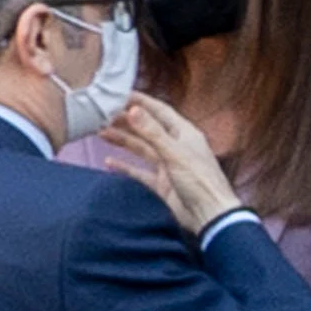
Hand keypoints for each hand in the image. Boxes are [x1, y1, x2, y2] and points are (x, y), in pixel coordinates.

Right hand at [105, 89, 243, 234]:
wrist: (211, 217)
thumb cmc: (200, 182)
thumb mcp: (175, 153)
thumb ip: (152, 132)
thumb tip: (132, 108)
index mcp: (185, 134)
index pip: (160, 111)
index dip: (140, 101)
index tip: (118, 93)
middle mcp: (177, 147)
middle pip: (147, 129)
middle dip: (126, 121)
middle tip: (101, 114)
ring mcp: (169, 166)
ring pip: (142, 148)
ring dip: (123, 140)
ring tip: (100, 132)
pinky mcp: (163, 184)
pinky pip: (140, 172)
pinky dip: (126, 167)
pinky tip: (109, 161)